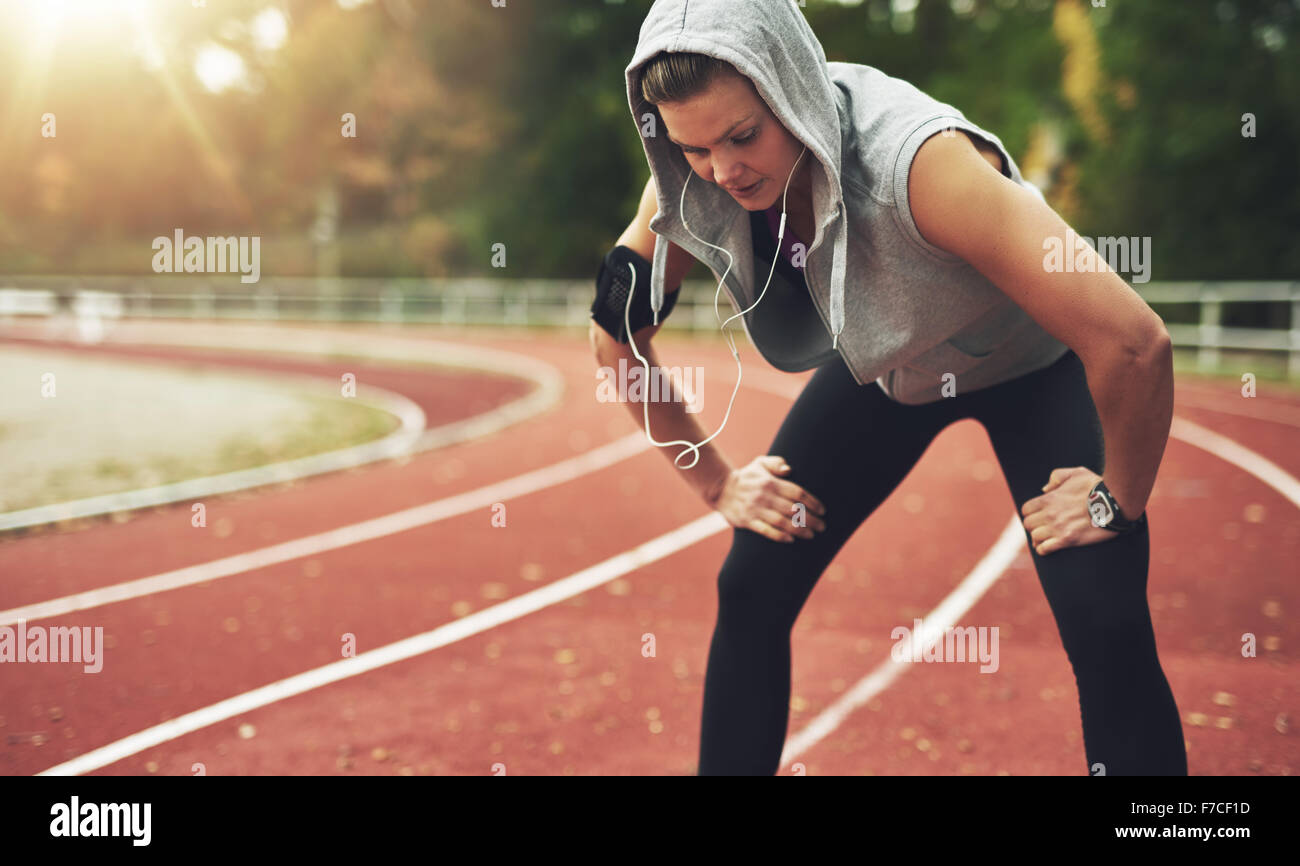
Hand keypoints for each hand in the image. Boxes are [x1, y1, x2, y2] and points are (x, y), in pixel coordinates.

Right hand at [712, 455, 827, 543]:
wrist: (721, 489)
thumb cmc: (747, 476)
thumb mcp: (760, 463)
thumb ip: (776, 463)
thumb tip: (789, 470)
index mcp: (770, 482)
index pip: (797, 493)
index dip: (812, 502)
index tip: (823, 511)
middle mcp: (764, 496)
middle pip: (793, 509)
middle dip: (810, 519)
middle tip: (822, 526)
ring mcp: (755, 510)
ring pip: (782, 522)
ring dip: (799, 529)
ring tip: (812, 535)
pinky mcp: (747, 521)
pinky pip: (766, 530)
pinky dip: (779, 536)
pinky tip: (791, 539)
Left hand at [1019, 466, 1117, 555]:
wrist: (1115, 502)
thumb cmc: (1096, 486)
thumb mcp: (1076, 473)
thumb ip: (1056, 477)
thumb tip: (1044, 489)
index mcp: (1049, 498)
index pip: (1026, 510)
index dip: (1030, 513)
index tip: (1037, 515)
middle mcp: (1050, 514)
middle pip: (1028, 524)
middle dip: (1033, 526)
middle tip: (1042, 527)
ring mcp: (1058, 528)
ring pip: (1035, 537)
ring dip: (1038, 538)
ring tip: (1045, 538)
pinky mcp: (1068, 540)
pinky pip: (1045, 549)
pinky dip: (1044, 549)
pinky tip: (1048, 547)